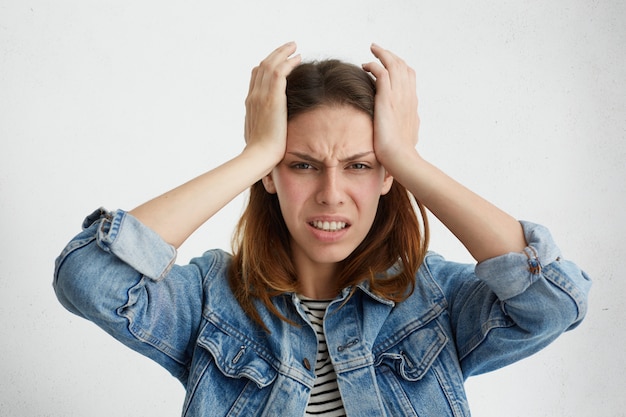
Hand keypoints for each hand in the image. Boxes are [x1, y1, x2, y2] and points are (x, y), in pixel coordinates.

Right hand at [244, 42, 300, 163]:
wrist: (259, 156)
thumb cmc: (261, 154)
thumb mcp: (260, 136)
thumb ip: (264, 126)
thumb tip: (269, 130)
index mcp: (250, 104)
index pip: (255, 77)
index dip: (265, 66)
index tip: (277, 62)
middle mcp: (253, 96)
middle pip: (261, 67)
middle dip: (275, 54)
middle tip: (288, 47)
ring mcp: (261, 96)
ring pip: (270, 64)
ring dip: (282, 53)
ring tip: (294, 47)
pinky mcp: (272, 98)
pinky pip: (279, 71)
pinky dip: (288, 62)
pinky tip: (297, 58)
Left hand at [362, 44, 419, 172]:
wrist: (401, 158)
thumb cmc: (402, 152)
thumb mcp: (409, 133)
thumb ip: (408, 122)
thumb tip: (409, 120)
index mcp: (412, 102)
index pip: (409, 75)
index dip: (399, 66)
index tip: (389, 63)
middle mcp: (407, 95)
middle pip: (402, 66)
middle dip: (390, 55)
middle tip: (378, 50)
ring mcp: (399, 96)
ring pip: (394, 64)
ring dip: (382, 54)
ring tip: (372, 50)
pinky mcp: (387, 99)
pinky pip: (382, 73)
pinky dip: (374, 65)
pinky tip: (365, 65)